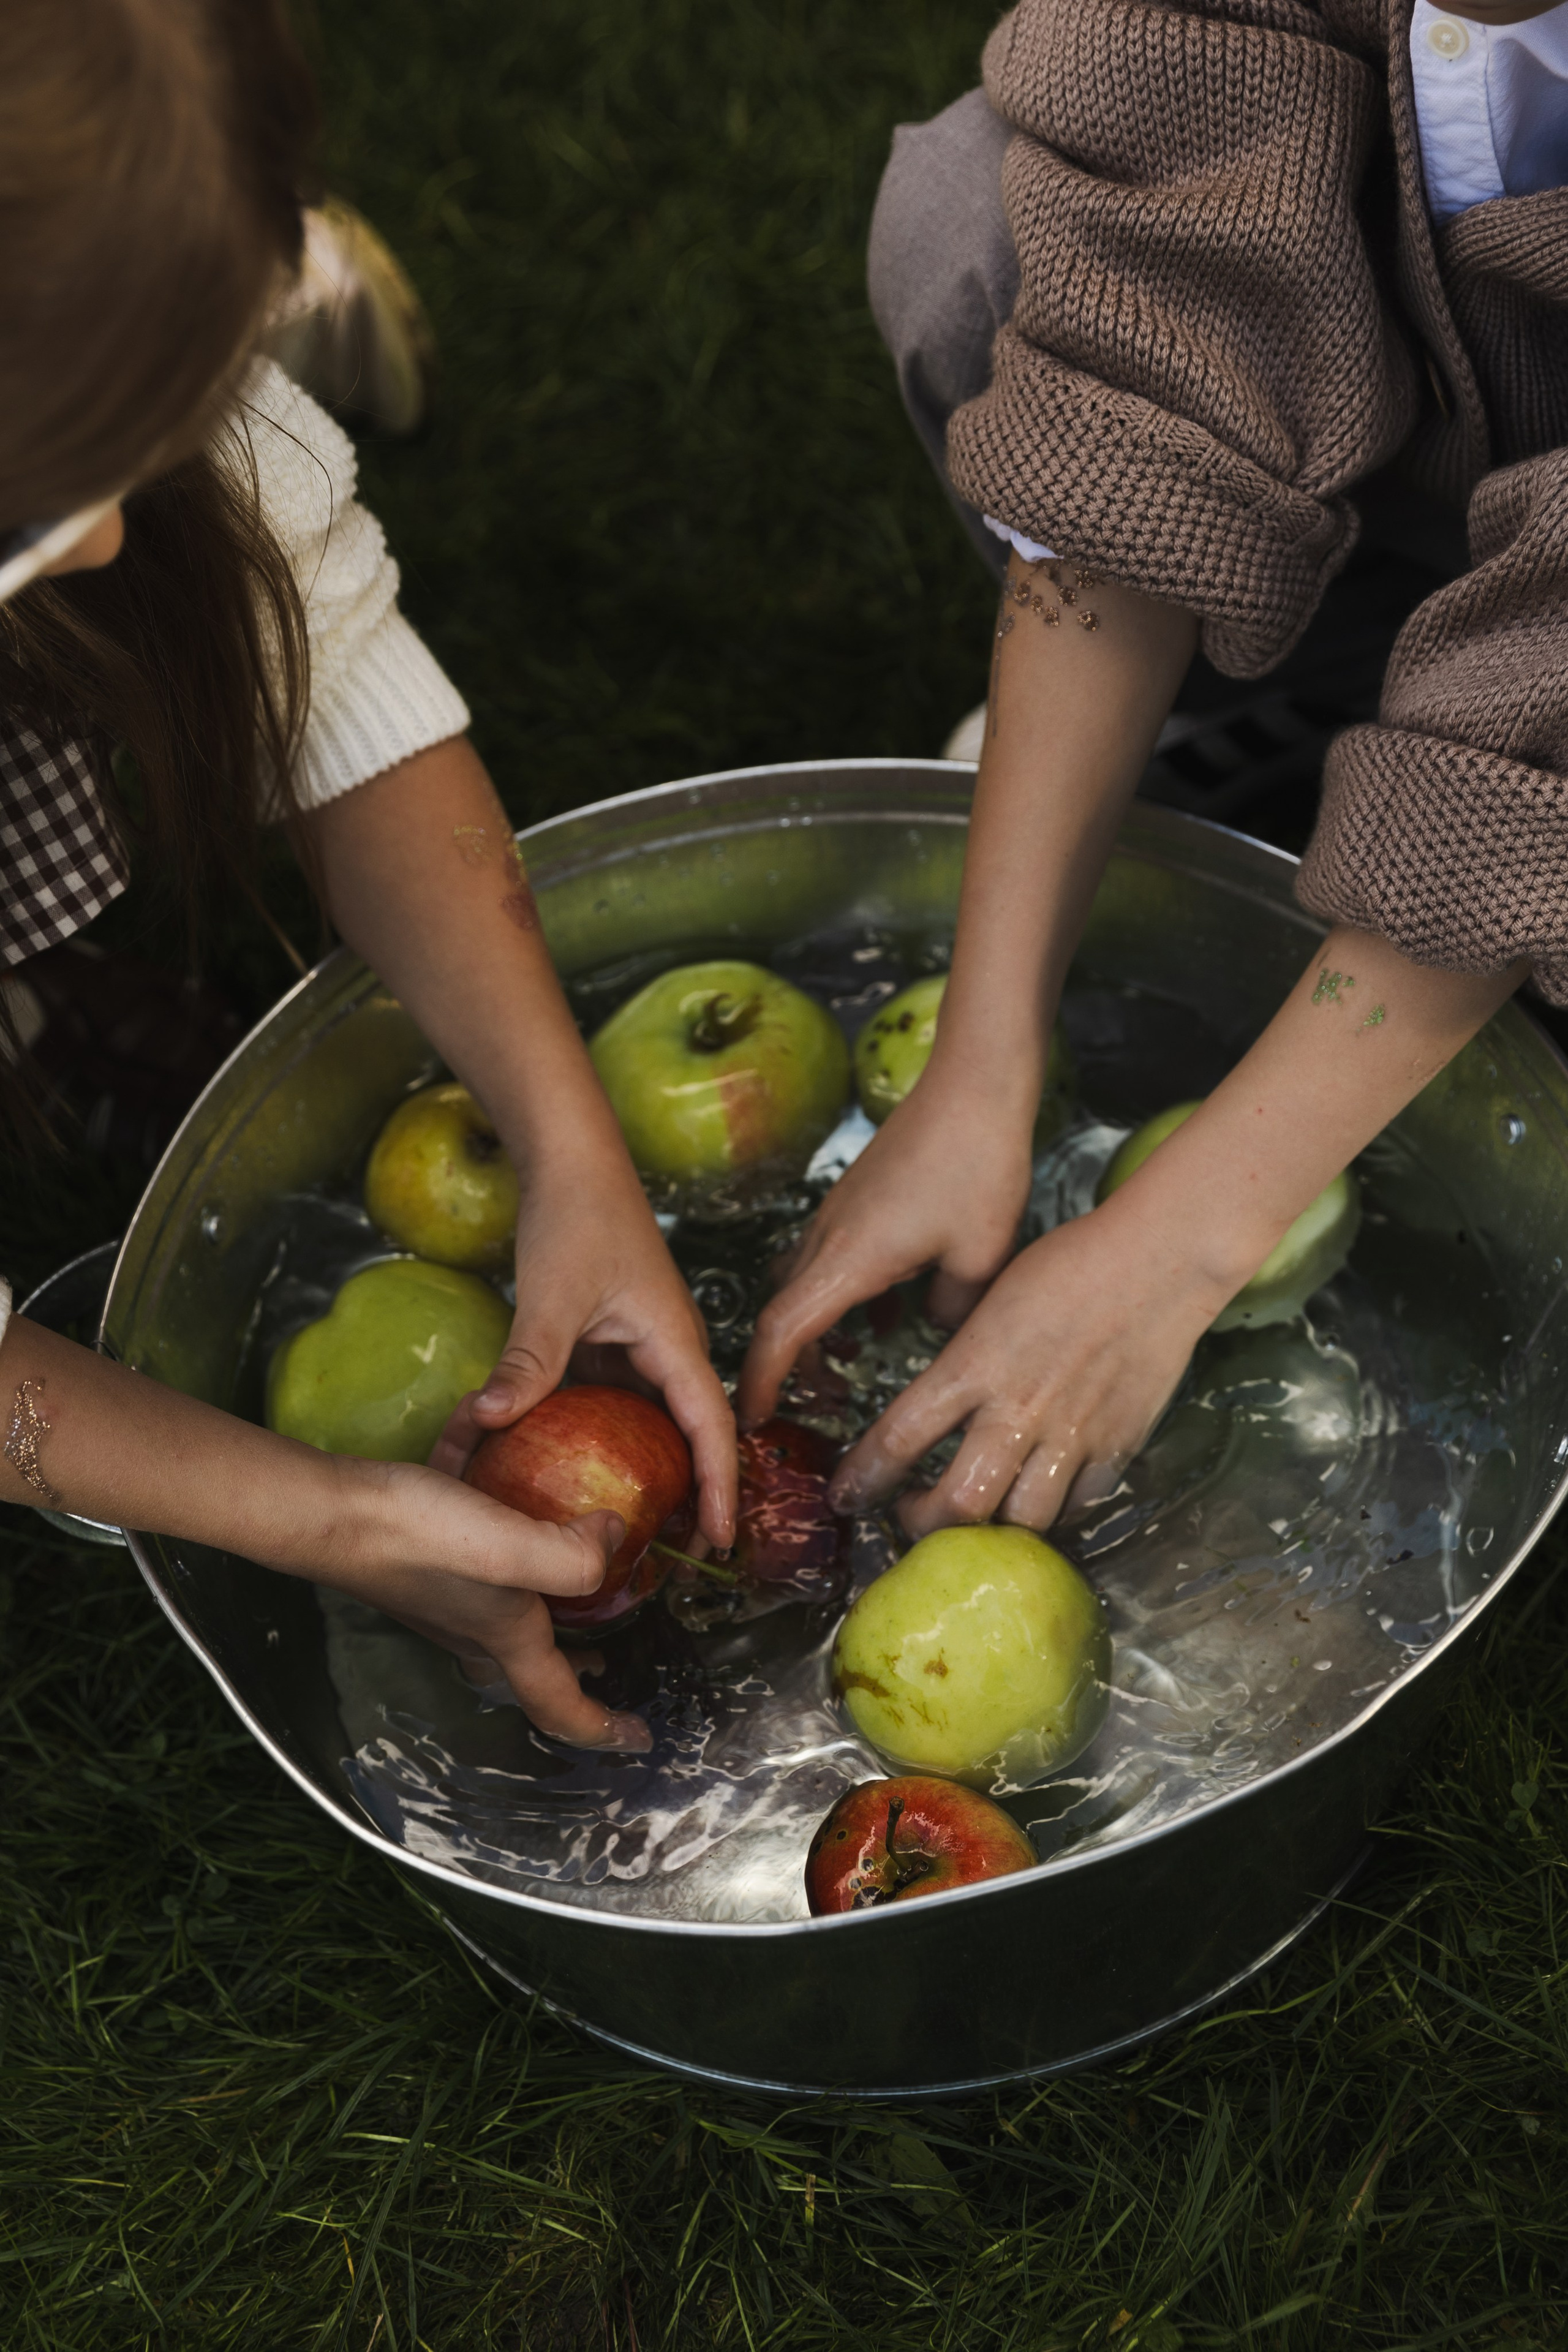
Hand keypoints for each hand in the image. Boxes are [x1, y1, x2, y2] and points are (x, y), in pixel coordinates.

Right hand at [314, 1457, 650, 1748]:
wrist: (329, 1509)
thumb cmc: (417, 1537)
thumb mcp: (508, 1548)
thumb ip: (572, 1555)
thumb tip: (615, 1536)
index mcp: (507, 1636)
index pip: (560, 1705)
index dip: (604, 1728)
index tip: (641, 1739)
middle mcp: (476, 1625)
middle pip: (532, 1664)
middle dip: (573, 1669)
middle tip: (607, 1656)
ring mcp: (444, 1594)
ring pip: (505, 1611)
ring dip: (542, 1601)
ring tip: (576, 1570)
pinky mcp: (425, 1554)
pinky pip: (475, 1548)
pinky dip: (500, 1520)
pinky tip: (509, 1471)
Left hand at [430, 1151, 735, 1548]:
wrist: (571, 1159)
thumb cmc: (577, 1215)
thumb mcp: (551, 1296)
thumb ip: (528, 1363)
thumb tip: (484, 1424)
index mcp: (676, 1341)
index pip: (712, 1429)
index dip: (718, 1488)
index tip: (716, 1541)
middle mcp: (670, 1349)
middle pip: (694, 1433)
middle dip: (692, 1493)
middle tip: (674, 1557)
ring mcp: (644, 1345)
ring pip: (656, 1420)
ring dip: (652, 1468)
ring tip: (634, 1530)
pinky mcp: (616, 1340)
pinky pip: (621, 1400)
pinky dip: (611, 1437)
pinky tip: (581, 1471)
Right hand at [737, 1074, 1034, 1426]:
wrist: (974, 1085)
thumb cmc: (976, 1164)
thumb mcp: (980, 1257)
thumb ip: (952, 1309)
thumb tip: (938, 1328)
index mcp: (848, 1259)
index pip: (782, 1333)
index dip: (762, 1382)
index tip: (755, 1417)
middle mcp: (829, 1237)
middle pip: (784, 1314)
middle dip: (790, 1366)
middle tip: (822, 1402)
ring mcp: (839, 1214)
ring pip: (804, 1285)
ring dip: (817, 1330)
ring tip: (850, 1363)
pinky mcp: (856, 1200)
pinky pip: (831, 1261)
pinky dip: (843, 1297)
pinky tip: (886, 1312)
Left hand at [824, 1192, 1227, 1535]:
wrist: (1158, 1259)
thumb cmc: (1071, 1263)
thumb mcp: (992, 1301)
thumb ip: (967, 1360)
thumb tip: (944, 1399)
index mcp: (974, 1367)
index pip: (898, 1440)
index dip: (864, 1477)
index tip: (846, 1493)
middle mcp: (1017, 1412)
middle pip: (957, 1504)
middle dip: (922, 1524)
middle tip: (911, 1518)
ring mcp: (1071, 1436)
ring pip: (1020, 1520)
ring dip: (990, 1530)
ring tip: (977, 1520)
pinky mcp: (1116, 1446)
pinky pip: (1078, 1504)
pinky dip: (1056, 1510)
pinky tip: (1042, 1499)